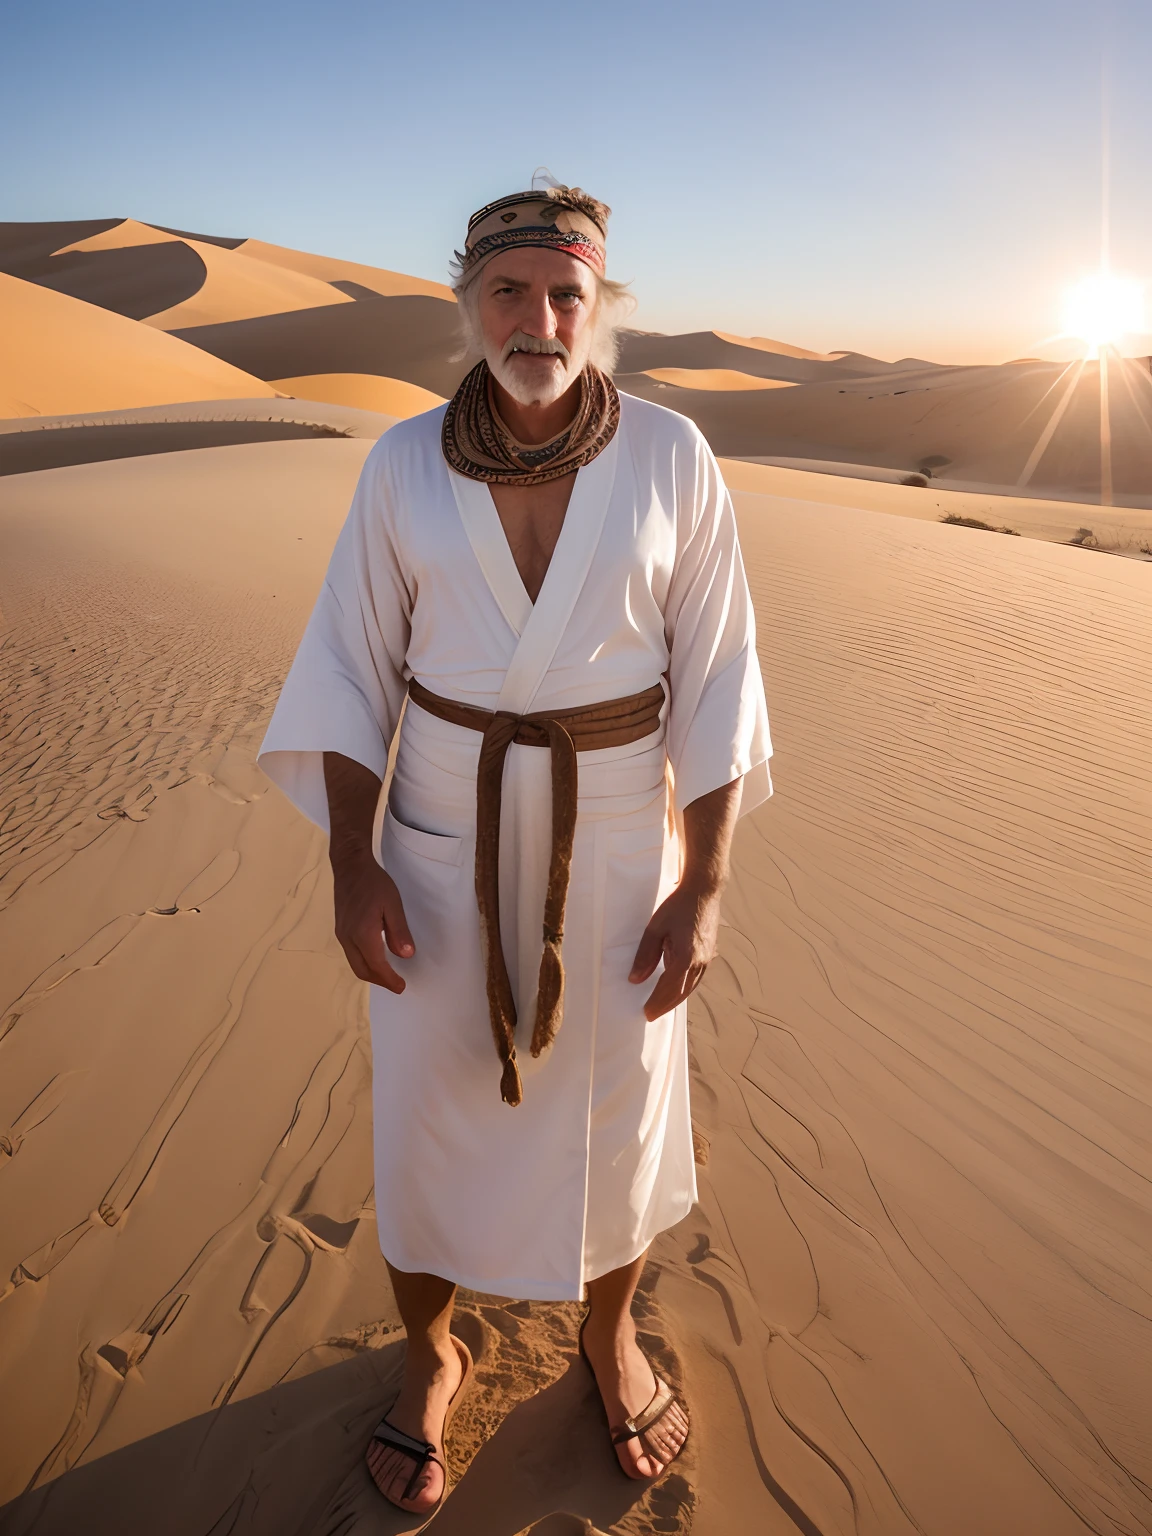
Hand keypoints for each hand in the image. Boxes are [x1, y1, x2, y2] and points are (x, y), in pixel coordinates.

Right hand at [331, 852, 414, 992]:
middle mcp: (348, 938)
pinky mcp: (340, 929)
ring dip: (371, 973)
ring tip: (387, 975)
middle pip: (362, 970)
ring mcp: (341, 934)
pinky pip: (351, 954)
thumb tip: (406, 956)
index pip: (376, 965)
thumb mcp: (393, 904)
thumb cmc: (374, 883)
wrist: (350, 866)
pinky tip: (375, 958)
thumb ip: (399, 931)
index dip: (389, 979)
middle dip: (380, 981)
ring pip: (355, 963)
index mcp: (363, 934)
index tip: (401, 987)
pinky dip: (364, 963)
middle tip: (396, 985)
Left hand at [629, 878, 721, 1021]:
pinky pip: (696, 978)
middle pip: (681, 993)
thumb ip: (645, 955)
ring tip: (661, 1006)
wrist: (704, 891)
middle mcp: (699, 962)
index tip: (646, 1013)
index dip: (657, 1003)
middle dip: (665, 1005)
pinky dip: (684, 987)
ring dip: (675, 999)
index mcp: (686, 958)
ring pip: (690, 987)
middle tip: (651, 1014)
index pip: (669, 989)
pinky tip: (676, 988)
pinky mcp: (708, 953)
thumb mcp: (655, 928)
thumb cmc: (678, 906)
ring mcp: (706, 959)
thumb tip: (635, 979)